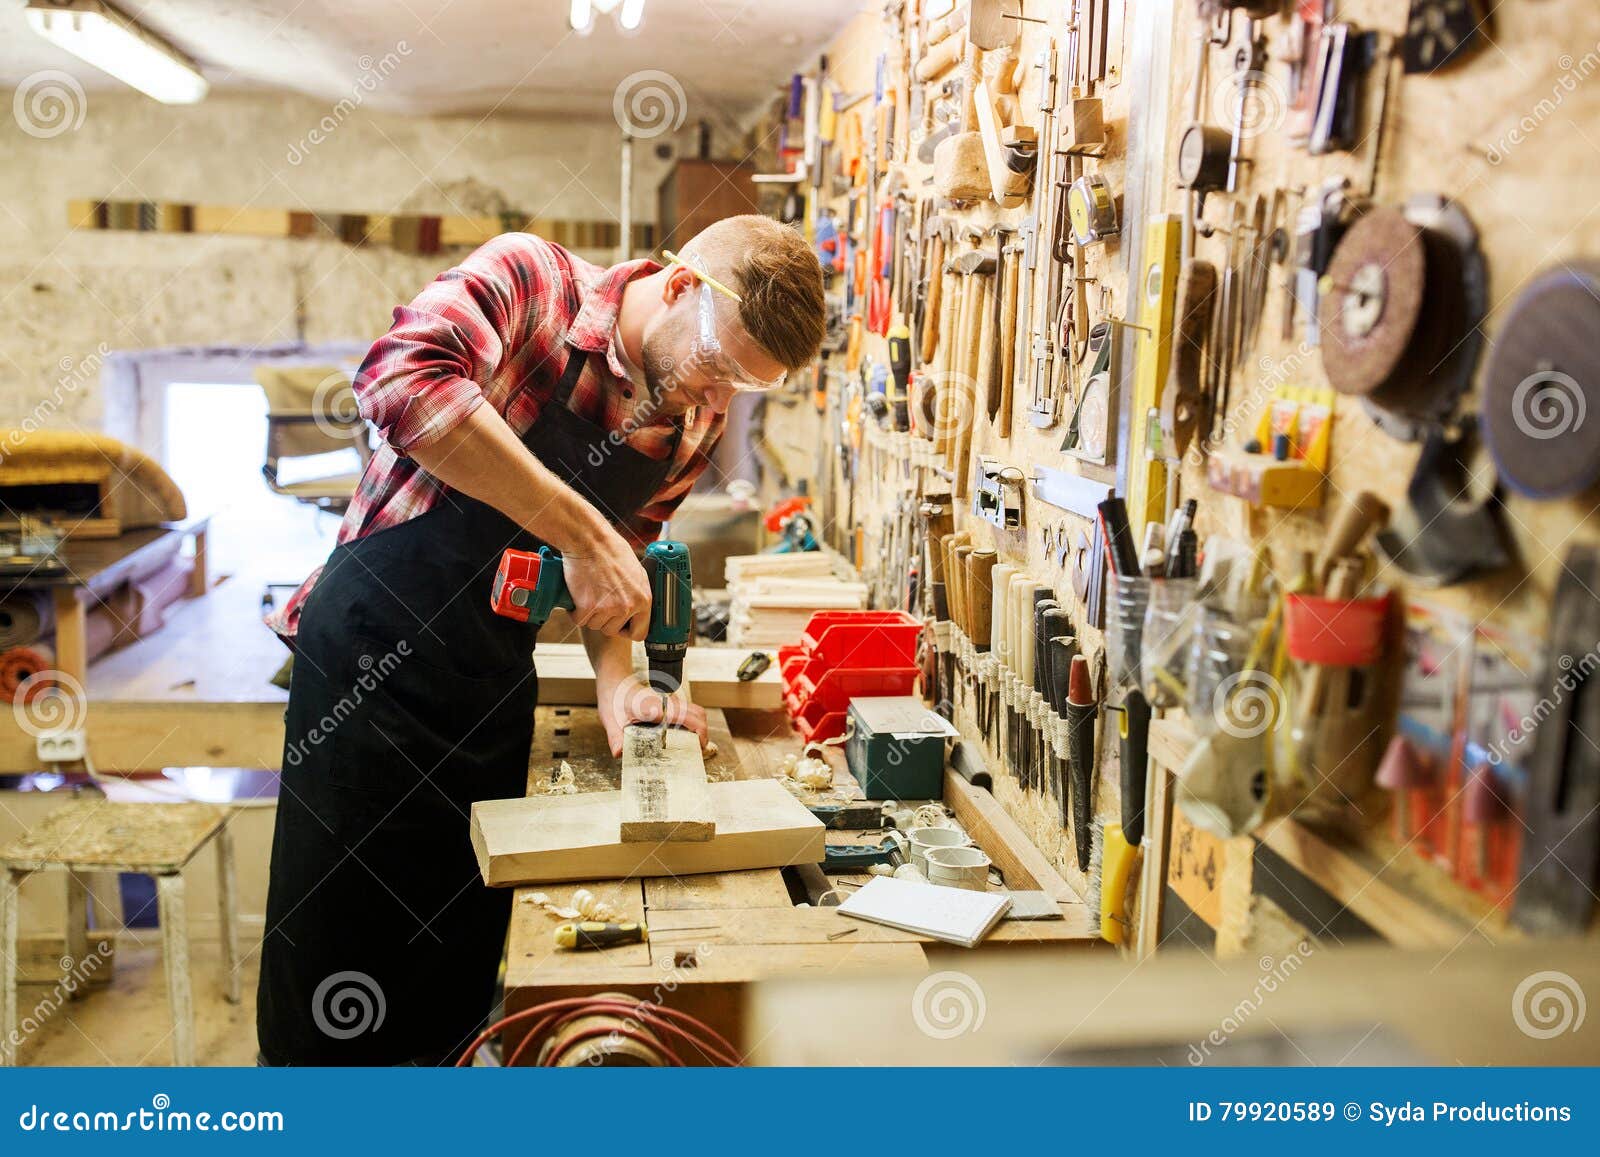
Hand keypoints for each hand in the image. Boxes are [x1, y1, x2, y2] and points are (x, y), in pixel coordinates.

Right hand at [562, 526, 651, 640]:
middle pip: (612, 630)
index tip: (619, 625)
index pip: (639, 633)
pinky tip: (579, 595)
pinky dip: (576, 611)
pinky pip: (580, 620)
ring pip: (595, 625)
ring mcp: (607, 608)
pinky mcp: (587, 607)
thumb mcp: (637, 572)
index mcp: (643, 599)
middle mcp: (627, 606)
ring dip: (590, 614)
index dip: (627, 630)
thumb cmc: (611, 551)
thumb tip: (639, 611)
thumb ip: (639, 594)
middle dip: (604, 619)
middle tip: (599, 600)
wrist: (590, 540)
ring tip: (590, 593)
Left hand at [596, 671, 709, 757]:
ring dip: (700, 727)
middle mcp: (666, 702)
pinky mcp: (671, 702)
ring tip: (693, 745)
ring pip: (696, 711)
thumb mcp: (611, 721)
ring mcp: (670, 701)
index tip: (699, 749)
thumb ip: (616, 737)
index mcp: (656, 707)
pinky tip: (684, 736)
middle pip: (698, 714)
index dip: (699, 734)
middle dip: (703, 733)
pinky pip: (690, 711)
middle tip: (698, 751)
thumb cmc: (614, 700)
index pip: (687, 718)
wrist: (615, 682)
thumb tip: (619, 752)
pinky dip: (694, 723)